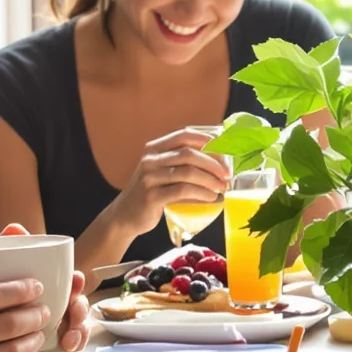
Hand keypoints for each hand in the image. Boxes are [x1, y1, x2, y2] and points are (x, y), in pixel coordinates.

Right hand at [114, 128, 230, 239]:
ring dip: (210, 180)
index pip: (184, 135)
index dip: (207, 140)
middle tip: (227, 174)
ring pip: (187, 172)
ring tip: (222, 187)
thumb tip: (217, 159)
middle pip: (188, 154)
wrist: (125, 216)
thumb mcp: (160, 172)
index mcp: (153, 149)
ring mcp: (149, 178)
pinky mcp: (152, 196)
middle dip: (213, 163)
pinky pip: (182, 190)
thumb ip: (179, 163)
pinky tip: (211, 197)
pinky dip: (201, 193)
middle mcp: (150, 160)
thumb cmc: (150, 193)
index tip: (225, 150)